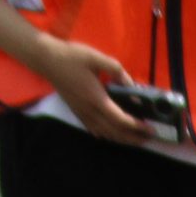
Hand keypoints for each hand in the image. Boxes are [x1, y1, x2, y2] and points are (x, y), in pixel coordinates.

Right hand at [30, 36, 155, 145]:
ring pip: (105, 134)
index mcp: (96, 98)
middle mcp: (89, 111)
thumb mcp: (95, 57)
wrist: (46, 60)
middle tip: (149, 138)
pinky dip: (108, 136)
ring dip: (122, 140)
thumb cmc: (71, 56)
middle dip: (133, 138)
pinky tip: (115, 136)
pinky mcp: (77, 113)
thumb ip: (115, 70)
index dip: (136, 126)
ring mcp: (82, 114)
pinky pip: (95, 130)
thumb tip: (130, 84)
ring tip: (137, 140)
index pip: (120, 119)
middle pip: (115, 132)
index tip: (149, 128)